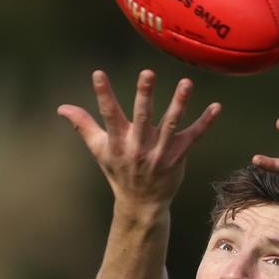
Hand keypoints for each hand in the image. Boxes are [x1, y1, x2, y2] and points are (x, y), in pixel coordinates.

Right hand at [57, 70, 220, 210]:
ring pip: (171, 125)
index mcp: (118, 143)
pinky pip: (194, 137)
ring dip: (179, 104)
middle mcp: (139, 147)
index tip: (98, 74)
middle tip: (147, 74)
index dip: (103, 95)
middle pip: (142, 117)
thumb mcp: (99, 150)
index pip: (109, 115)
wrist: (141, 204)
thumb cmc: (118, 172)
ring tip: (186, 84)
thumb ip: (84, 125)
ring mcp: (160, 152)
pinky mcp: (178, 156)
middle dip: (144, 96)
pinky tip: (216, 107)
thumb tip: (62, 107)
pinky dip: (205, 123)